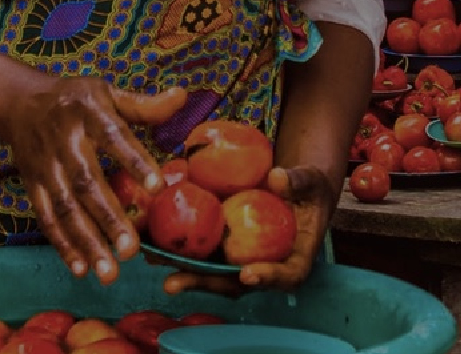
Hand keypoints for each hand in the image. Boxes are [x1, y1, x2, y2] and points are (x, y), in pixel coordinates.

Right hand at [0, 78, 185, 284]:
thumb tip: (182, 97)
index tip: (158, 187)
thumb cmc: (75, 99)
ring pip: (65, 208)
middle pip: (86, 183)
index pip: (114, 136)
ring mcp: (45, 166)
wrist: (18, 101)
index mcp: (87, 112)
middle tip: (131, 250)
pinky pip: (46, 218)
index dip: (134, 161)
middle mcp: (64, 141)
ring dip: (86, 242)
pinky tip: (81, 269)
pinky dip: (62, 244)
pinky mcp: (32, 184)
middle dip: (108, 219)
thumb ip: (143, 105)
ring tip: (109, 272)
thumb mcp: (106, 92)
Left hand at [162, 165, 339, 295]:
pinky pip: (199, 249)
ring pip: (210, 270)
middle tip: (174, 283)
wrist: (294, 189)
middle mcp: (262, 267)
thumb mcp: (310, 181)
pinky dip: (175, 244)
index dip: (267, 278)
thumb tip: (277, 178)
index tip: (248, 274)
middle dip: (202, 283)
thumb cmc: (308, 189)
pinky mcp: (222, 247)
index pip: (286, 276)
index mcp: (293, 259)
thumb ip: (298, 182)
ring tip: (151, 259)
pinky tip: (150, 235)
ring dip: (179, 267)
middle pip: (234, 282)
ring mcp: (239, 259)